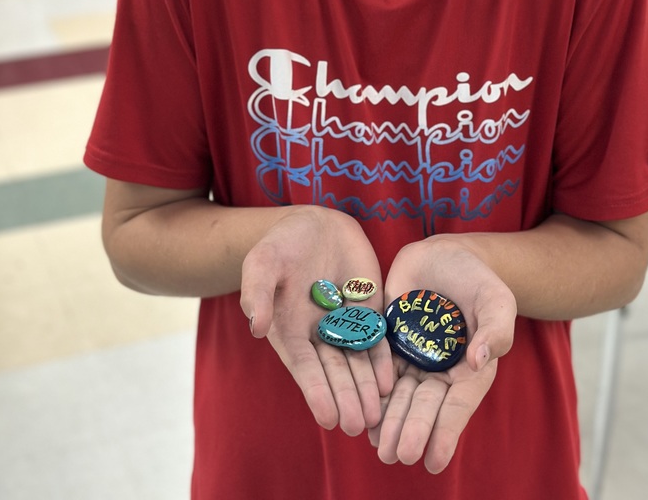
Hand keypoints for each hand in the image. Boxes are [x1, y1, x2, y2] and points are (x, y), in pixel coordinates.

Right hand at [240, 206, 393, 435]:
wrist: (314, 223)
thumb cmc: (281, 245)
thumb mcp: (262, 262)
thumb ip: (257, 292)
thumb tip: (257, 328)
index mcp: (291, 331)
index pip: (305, 368)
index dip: (317, 392)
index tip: (328, 418)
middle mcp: (319, 334)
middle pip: (335, 371)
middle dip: (346, 398)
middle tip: (359, 424)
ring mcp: (346, 323)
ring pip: (358, 361)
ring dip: (367, 388)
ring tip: (377, 414)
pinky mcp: (369, 308)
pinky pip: (377, 338)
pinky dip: (383, 360)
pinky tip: (390, 382)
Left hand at [368, 236, 516, 472]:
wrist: (442, 256)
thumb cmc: (477, 279)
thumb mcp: (496, 299)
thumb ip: (496, 328)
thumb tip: (480, 360)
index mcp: (470, 369)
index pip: (457, 405)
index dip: (445, 433)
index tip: (432, 460)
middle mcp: (440, 372)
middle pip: (424, 405)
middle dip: (412, 431)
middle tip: (398, 455)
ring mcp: (413, 359)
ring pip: (399, 397)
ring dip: (390, 423)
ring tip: (379, 448)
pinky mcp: (389, 345)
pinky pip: (379, 373)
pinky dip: (373, 397)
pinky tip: (365, 419)